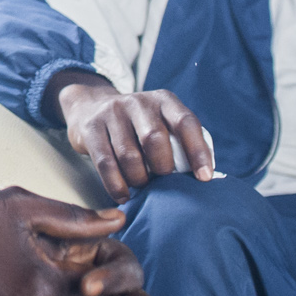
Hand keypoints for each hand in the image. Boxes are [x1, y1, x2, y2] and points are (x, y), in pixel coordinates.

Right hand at [50, 73, 214, 200]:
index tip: (204, 178)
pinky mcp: (91, 127)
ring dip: (139, 179)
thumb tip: (205, 179)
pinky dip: (116, 184)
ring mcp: (112, 112)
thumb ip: (180, 142)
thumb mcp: (161, 121)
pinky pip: (105, 162)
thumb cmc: (138, 126)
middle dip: (162, 167)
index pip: (185, 122)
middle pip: (154, 138)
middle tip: (163, 179)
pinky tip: (123, 195)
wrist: (91, 107)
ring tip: (142, 185)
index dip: (197, 151)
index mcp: (163, 100)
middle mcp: (138, 102)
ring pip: (129, 154)